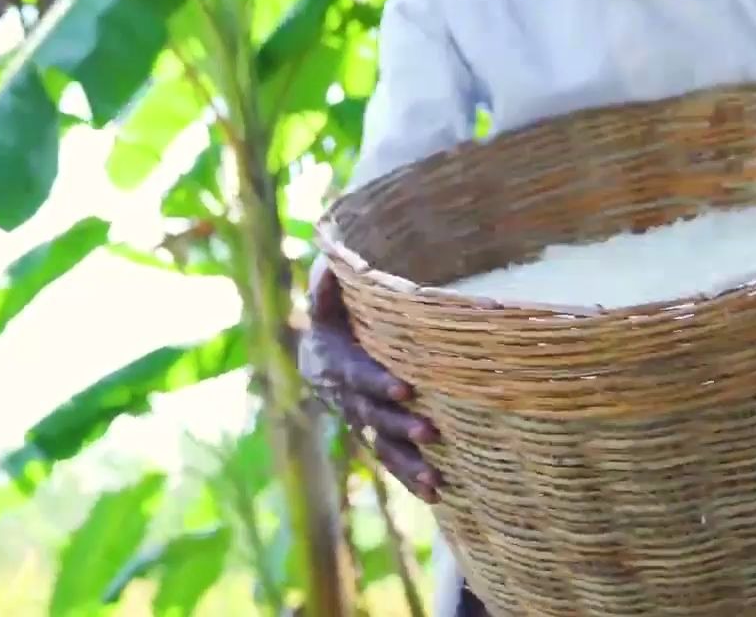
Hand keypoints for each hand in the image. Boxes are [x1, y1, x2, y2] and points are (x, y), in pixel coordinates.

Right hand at [299, 256, 443, 501]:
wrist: (317, 360)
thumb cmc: (333, 320)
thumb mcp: (326, 301)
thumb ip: (328, 286)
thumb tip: (330, 261)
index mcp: (336, 363)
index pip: (357, 375)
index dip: (377, 383)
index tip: (404, 389)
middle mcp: (347, 399)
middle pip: (373, 416)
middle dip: (400, 426)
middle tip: (430, 433)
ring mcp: (361, 422)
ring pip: (383, 447)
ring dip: (408, 464)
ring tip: (436, 480)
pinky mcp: (375, 437)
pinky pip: (390, 461)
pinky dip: (410, 479)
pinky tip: (438, 494)